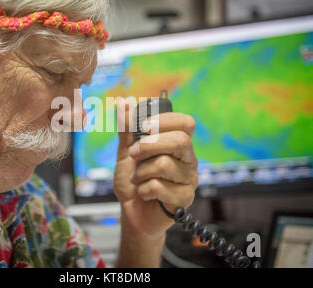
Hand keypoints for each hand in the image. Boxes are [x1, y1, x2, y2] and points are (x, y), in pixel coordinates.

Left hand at [113, 101, 198, 238]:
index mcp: (177, 143)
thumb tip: (124, 102)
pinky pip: (160, 187)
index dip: (167, 120)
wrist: (131, 211)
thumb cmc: (133, 180)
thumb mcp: (125, 152)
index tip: (145, 125)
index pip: (186, 123)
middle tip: (133, 154)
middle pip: (180, 141)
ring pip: (166, 164)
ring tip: (138, 179)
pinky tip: (144, 193)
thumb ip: (126, 129)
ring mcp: (189, 179)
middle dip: (150, 145)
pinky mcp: (184, 198)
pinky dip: (144, 189)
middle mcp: (188, 159)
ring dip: (142, 172)